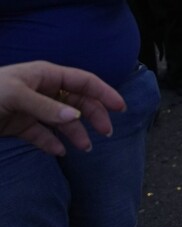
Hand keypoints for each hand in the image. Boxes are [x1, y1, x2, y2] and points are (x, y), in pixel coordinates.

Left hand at [0, 61, 124, 155]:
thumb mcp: (15, 95)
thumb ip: (46, 107)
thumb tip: (75, 118)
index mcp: (46, 74)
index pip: (83, 81)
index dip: (103, 92)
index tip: (120, 108)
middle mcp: (42, 90)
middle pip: (76, 102)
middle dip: (93, 116)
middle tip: (106, 133)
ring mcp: (31, 108)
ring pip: (61, 120)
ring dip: (74, 133)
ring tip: (85, 149)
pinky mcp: (18, 125)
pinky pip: (41, 134)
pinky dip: (51, 143)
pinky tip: (59, 152)